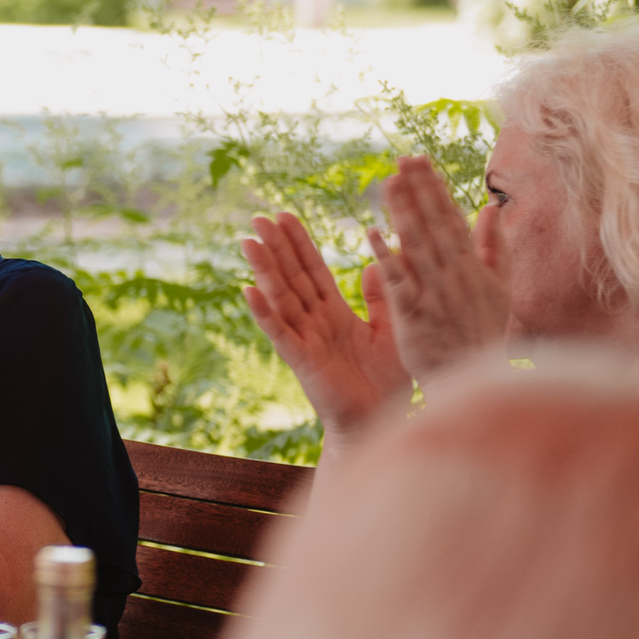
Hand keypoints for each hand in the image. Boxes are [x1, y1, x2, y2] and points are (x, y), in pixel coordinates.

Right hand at [241, 210, 407, 436]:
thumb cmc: (387, 383)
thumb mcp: (390, 331)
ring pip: (281, 299)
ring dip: (264, 270)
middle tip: (258, 217)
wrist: (382, 422)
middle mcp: (315, 323)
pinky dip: (264, 313)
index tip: (284, 216)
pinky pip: (280, 333)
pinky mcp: (302, 362)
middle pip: (292, 278)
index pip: (314, 271)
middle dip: (276, 247)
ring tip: (248, 242)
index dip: (299, 244)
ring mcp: (305, 340)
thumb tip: (374, 264)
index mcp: (335, 313)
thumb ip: (381, 299)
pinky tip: (248, 290)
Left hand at [369, 157, 511, 386]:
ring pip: (417, 248)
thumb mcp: (498, 289)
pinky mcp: (415, 317)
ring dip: (402, 213)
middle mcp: (455, 277)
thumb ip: (494, 246)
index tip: (419, 159)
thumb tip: (491, 207)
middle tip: (400, 158)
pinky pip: (399, 283)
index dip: (434, 187)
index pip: (451, 218)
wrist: (473, 383)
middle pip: (433, 226)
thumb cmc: (482, 335)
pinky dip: (386, 258)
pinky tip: (371, 234)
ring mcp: (435, 295)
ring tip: (388, 182)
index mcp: (473, 268)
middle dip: (418, 190)